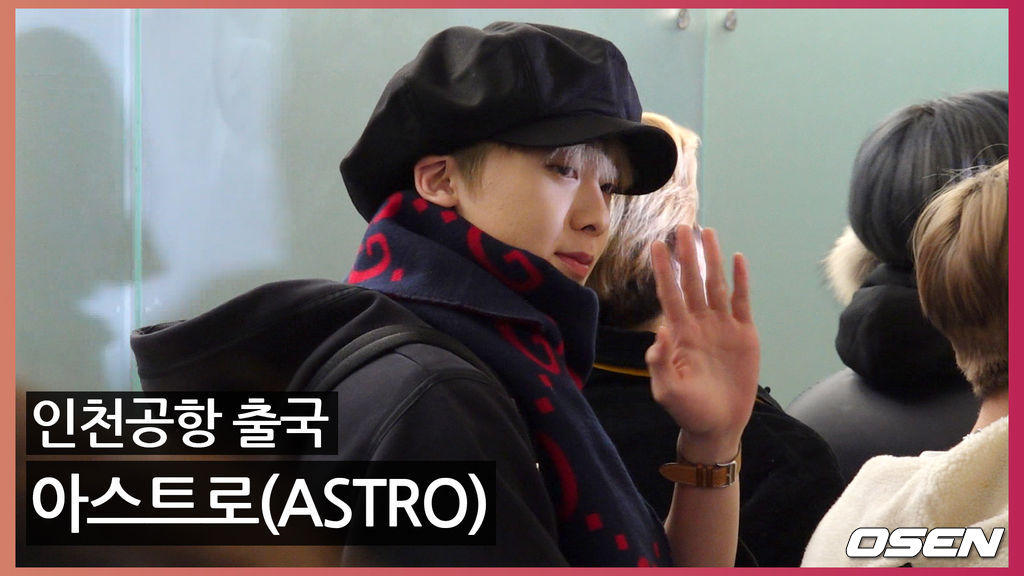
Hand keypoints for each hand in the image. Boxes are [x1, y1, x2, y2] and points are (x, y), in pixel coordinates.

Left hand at [646, 225, 759, 462]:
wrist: (718, 424)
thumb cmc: (688, 409)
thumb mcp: (667, 390)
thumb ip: (661, 362)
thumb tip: (660, 332)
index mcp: (679, 333)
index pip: (668, 294)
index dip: (662, 270)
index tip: (654, 245)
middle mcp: (699, 323)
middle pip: (691, 281)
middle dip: (686, 255)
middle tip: (682, 227)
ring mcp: (722, 327)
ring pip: (716, 285)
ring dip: (711, 259)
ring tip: (708, 232)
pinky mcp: (744, 334)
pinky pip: (742, 302)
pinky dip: (740, 281)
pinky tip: (737, 259)